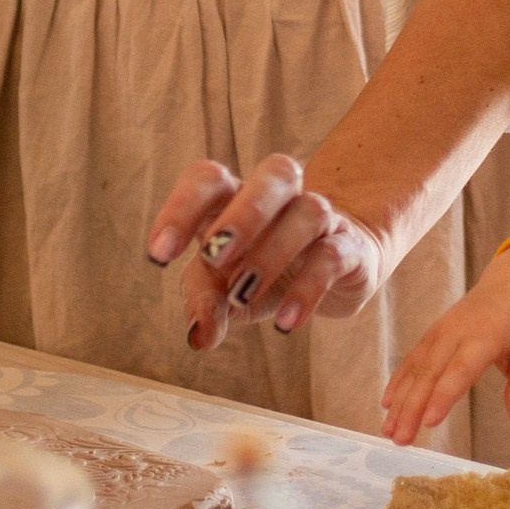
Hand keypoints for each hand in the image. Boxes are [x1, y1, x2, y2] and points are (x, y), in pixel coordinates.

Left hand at [145, 154, 394, 351]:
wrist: (338, 270)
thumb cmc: (264, 270)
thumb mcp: (224, 288)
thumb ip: (204, 303)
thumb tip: (199, 335)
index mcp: (238, 196)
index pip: (209, 178)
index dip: (181, 207)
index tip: (159, 254)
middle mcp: (282, 196)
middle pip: (274, 174)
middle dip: (242, 214)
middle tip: (214, 256)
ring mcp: (321, 217)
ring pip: (308, 211)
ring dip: (271, 253)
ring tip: (242, 296)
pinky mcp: (350, 248)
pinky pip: (333, 256)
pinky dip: (308, 288)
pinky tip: (285, 322)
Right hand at [381, 245, 509, 447]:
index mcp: (486, 336)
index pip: (461, 369)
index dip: (444, 395)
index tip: (429, 422)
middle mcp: (457, 332)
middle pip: (430, 373)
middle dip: (412, 408)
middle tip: (400, 440)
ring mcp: (441, 330)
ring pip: (416, 368)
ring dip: (400, 400)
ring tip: (389, 431)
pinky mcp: (433, 333)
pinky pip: (412, 359)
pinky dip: (398, 381)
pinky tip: (387, 404)